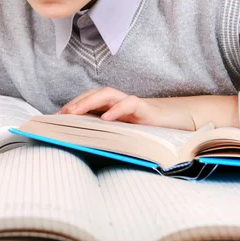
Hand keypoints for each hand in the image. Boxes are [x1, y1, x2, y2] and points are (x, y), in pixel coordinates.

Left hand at [57, 87, 239, 130]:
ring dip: (88, 102)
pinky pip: (129, 104)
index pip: (88, 102)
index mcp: (114, 108)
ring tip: (74, 113)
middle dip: (75, 103)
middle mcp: (120, 102)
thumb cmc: (153, 130)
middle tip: (60, 115)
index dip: (72, 107)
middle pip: (93, 95)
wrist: (184, 122)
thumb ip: (110, 135)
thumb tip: (86, 145)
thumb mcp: (127, 134)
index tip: (54, 119)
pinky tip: (106, 118)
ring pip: (106, 95)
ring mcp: (132, 104)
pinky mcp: (146, 109)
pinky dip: (117, 109)